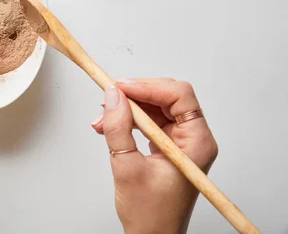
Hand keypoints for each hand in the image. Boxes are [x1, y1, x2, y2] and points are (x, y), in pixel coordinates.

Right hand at [91, 79, 217, 233]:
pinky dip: (128, 120)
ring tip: (103, 117)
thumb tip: (112, 96)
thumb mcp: (127, 167)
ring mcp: (180, 142)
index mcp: (196, 143)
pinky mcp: (166, 146)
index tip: (121, 88)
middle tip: (110, 97)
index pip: (179, 96)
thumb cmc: (150, 214)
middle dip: (135, 96)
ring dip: (127, 108)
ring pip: (155, 107)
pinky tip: (109, 125)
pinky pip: (148, 121)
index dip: (149, 87)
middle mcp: (192, 139)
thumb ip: (119, 128)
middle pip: (167, 97)